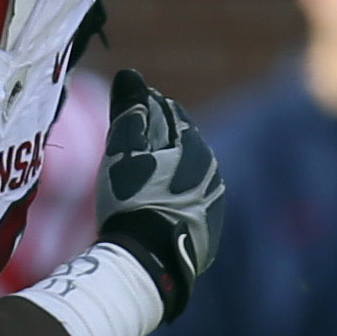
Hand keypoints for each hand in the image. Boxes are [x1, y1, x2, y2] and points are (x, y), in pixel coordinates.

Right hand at [97, 67, 221, 314]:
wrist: (150, 260)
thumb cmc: (131, 200)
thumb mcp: (122, 151)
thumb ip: (128, 110)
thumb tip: (131, 75)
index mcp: (193, 146)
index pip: (168, 113)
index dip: (145, 109)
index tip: (127, 111)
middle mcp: (211, 171)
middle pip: (182, 144)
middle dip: (159, 139)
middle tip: (131, 144)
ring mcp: (213, 203)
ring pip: (189, 175)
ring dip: (169, 170)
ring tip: (142, 177)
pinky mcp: (209, 230)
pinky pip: (191, 203)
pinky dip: (175, 198)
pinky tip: (158, 206)